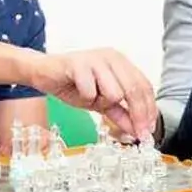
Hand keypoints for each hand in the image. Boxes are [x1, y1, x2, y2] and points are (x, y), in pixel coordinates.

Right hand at [30, 48, 156, 140]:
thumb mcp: (101, 103)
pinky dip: (84, 98)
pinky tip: (77, 91)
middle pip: (134, 89)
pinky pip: (91, 92)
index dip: (149, 110)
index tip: (148, 130)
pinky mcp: (79, 64)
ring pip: (114, 92)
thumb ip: (120, 114)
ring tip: (89, 97)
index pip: (144, 86)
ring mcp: (96, 59)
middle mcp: (112, 57)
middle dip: (137, 115)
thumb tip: (137, 130)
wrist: (42, 73)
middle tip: (138, 134)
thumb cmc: (73, 84)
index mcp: (121, 63)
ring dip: (102, 102)